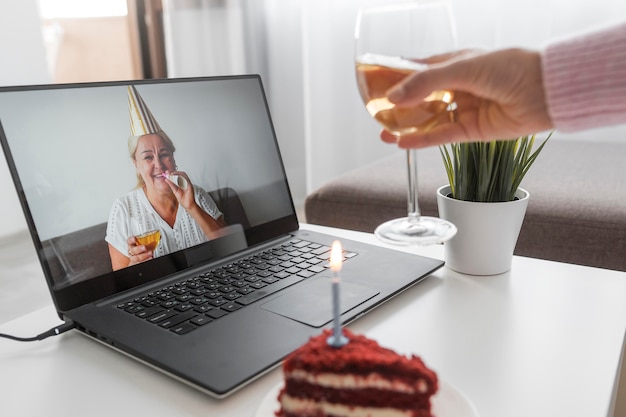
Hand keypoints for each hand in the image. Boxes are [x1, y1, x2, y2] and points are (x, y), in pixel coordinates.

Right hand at [126, 235, 152, 265]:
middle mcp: (132, 251)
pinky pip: (140, 262)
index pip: (130, 241)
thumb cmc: (142, 250)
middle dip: (138, 249)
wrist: (140, 259)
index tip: (134, 238)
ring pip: (136, 258)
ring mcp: (134, 258)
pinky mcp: (137, 263)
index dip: (131, 240)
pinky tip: (150, 258)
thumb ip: (149, 241)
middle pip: (133, 250)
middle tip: (144, 247)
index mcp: (132, 245)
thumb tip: (159, 237)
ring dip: (143, 255)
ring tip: (150, 253)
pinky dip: (146, 260)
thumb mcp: (144, 244)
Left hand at [164, 170, 194, 210]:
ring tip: (171, 173)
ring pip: (183, 175)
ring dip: (177, 173)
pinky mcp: (190, 185)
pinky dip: (181, 177)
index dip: (172, 173)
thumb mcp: (175, 191)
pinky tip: (176, 177)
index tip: (166, 173)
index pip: (177, 176)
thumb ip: (171, 185)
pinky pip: (186, 179)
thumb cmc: (183, 199)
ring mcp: (188, 183)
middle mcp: (185, 182)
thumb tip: (166, 179)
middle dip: (173, 172)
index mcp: (181, 184)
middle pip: (180, 174)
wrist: (188, 205)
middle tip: (167, 172)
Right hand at [381, 48, 553, 147]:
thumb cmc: (510, 68)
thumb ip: (426, 83)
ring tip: (384, 133)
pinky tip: (402, 143)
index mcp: (456, 63)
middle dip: (399, 106)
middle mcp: (458, 87)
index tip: (377, 85)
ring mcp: (464, 109)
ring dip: (406, 126)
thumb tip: (393, 97)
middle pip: (421, 98)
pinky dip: (422, 141)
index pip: (420, 70)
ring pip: (428, 120)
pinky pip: (441, 137)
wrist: (545, 92)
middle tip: (377, 113)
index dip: (398, 78)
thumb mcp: (462, 68)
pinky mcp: (471, 131)